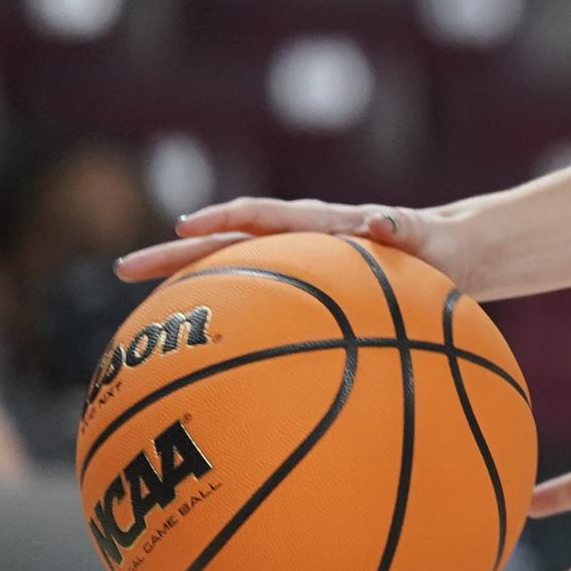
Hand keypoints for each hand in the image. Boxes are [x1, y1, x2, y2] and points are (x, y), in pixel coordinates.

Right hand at [114, 199, 459, 285]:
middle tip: (123, 269)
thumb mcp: (421, 235)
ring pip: (228, 275)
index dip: (223, 219)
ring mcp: (292, 267)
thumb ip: (400, 227)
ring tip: (137, 307)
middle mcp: (295, 242)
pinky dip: (224, 319)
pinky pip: (253, 305)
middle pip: (224, 246)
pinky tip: (196, 353)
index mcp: (319, 225)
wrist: (446, 256)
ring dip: (185, 286)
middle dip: (174, 256)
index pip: (262, 216)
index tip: (183, 227)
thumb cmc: (433, 244)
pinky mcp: (298, 291)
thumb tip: (383, 222)